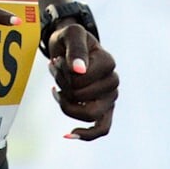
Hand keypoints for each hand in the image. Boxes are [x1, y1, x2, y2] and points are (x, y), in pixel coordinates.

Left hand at [48, 22, 117, 140]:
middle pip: (81, 97)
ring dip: (66, 103)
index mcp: (108, 62)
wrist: (70, 45)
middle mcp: (113, 80)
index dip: (63, 74)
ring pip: (88, 114)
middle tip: (56, 70)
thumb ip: (76, 49)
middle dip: (62, 86)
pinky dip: (86, 134)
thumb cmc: (71, 39)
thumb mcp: (71, 34)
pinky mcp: (105, 108)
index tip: (58, 60)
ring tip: (57, 89)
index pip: (80, 80)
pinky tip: (67, 134)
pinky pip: (102, 129)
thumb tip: (79, 70)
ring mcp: (110, 96)